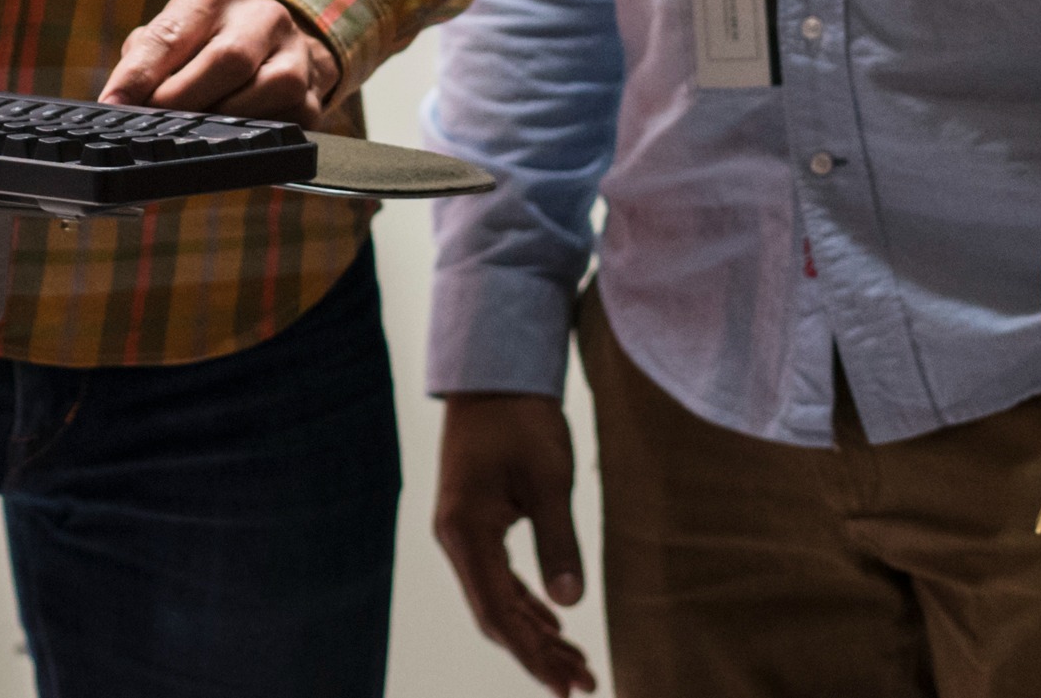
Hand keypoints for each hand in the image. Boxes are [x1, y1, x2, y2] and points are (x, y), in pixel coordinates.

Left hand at [96, 0, 338, 123]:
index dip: (140, 73)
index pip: (175, 31)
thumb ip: (146, 57)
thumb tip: (120, 101)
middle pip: (228, 59)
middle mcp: (266, 14)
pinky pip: (284, 122)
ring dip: (220, 120)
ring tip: (187, 133)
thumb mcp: (175, 31)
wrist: (275, 48)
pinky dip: (250, 136)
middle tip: (151, 124)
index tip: (114, 103)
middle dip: (182, 98)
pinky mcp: (313, 97)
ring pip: (265, 90)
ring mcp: (297, 54)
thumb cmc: (206, 42)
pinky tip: (226, 141)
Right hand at [431, 394, 593, 692]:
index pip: (497, 613)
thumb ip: (558, 542)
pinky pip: (497, 579)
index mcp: (466, 531)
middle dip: (538, 654)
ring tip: (576, 666)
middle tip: (585, 684)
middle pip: (495, 615)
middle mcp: (456, 539)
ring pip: (496, 600)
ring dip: (534, 634)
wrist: (494, 374)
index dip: (532, 655)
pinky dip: (526, 606)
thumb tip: (571, 605)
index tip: (568, 685)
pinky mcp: (475, 522)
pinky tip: (553, 623)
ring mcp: (462, 532)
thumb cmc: (522, 420)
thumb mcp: (548, 480)